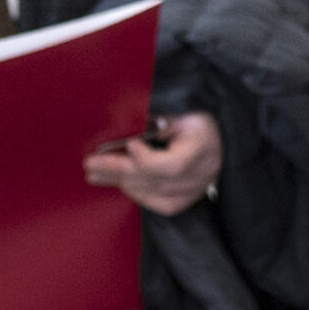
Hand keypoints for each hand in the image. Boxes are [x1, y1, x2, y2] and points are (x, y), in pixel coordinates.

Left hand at [83, 112, 221, 215]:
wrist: (217, 128)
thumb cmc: (197, 112)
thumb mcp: (181, 105)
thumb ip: (156, 112)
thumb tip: (124, 116)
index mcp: (203, 144)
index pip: (175, 164)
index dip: (149, 160)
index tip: (130, 145)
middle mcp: (203, 171)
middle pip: (157, 179)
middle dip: (119, 170)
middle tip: (91, 163)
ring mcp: (198, 186)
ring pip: (156, 193)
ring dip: (122, 182)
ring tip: (96, 173)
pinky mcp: (192, 196)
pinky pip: (163, 205)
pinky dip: (140, 195)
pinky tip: (121, 185)